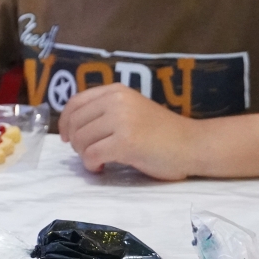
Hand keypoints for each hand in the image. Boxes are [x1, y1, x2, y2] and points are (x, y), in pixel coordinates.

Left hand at [58, 83, 197, 179]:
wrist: (193, 145)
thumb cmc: (162, 132)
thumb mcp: (131, 110)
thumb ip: (105, 111)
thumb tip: (71, 126)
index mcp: (116, 91)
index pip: (75, 103)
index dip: (64, 121)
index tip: (65, 136)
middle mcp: (117, 101)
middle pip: (75, 123)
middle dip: (75, 142)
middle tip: (87, 154)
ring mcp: (122, 121)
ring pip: (81, 140)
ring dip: (84, 155)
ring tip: (98, 161)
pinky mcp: (126, 142)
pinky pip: (92, 155)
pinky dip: (91, 165)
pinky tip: (102, 168)